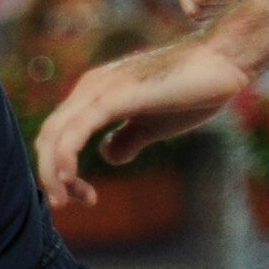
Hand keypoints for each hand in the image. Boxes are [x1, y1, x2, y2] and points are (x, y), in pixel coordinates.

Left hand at [36, 37, 253, 206]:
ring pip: (55, 134)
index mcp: (94, 93)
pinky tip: (69, 179)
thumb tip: (108, 156)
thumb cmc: (191, 90)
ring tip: (63, 201)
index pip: (58, 134)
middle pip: (47, 136)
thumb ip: (127, 138)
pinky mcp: (114, 96)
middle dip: (49, 175)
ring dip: (51, 172)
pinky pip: (76, 129)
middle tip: (65, 205)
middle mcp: (88, 87)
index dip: (58, 169)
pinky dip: (65, 156)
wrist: (221, 63)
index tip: (84, 195)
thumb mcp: (152, 125)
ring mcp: (99, 90)